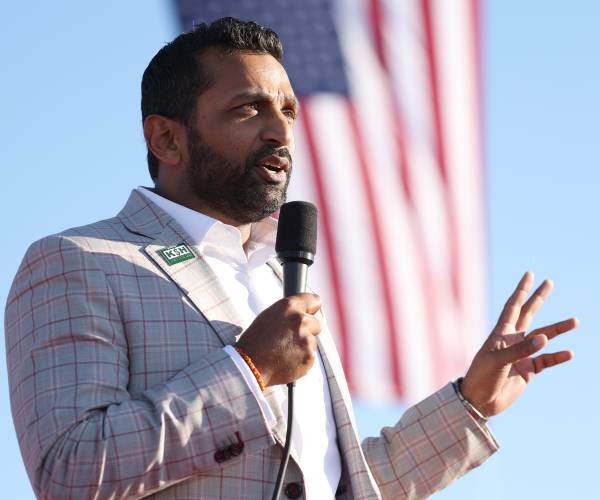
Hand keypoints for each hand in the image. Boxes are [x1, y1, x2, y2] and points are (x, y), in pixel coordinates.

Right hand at [235, 293, 321, 386]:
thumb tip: (302, 313)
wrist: (249, 366)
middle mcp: (300, 320)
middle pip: (317, 323)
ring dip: (303, 346)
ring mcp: (306, 339)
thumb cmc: (255, 341)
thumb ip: (288, 313)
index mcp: (289, 306)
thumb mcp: (269, 317)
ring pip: (312, 342)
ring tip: (284, 352)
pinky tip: (287, 360)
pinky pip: (309, 356)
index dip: (312, 308)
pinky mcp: (309, 356)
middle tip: (292, 338)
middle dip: (308, 330)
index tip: (312, 312)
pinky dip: (301, 359)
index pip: (314, 300)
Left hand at [460, 272, 577, 416]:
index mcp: (501, 333)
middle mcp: (512, 340)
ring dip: (557, 329)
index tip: (529, 274)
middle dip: (538, 298)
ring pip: (543, 338)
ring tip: (575, 321)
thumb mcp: (498, 361)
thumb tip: (545, 338)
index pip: (513, 306)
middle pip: (529, 314)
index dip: (521, 290)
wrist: (479, 401)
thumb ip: (521, 350)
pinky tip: (569, 353)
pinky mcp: (527, 371)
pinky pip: (546, 361)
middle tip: (549, 282)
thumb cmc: (482, 376)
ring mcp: (521, 355)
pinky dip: (557, 357)